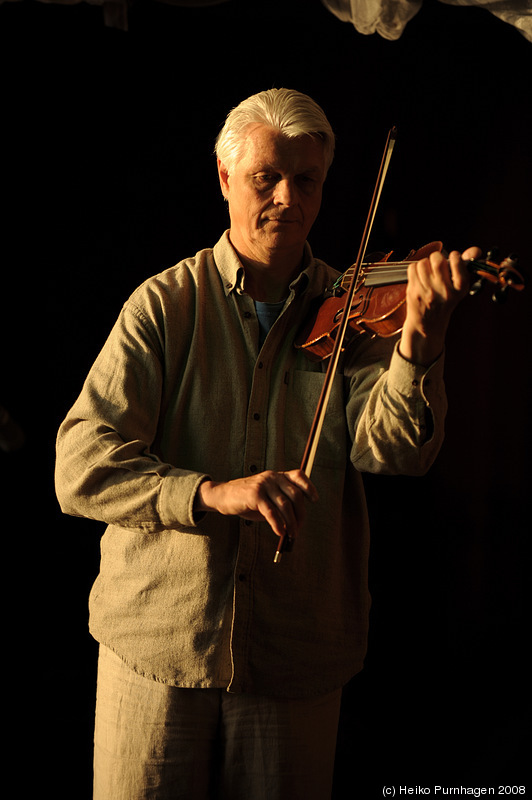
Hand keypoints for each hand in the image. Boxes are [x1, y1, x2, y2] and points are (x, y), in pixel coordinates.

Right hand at [194, 469, 317, 539]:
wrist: (223, 496)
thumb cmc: (248, 500)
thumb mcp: (267, 498)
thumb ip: (281, 504)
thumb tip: (296, 523)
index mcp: (277, 476)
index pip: (298, 476)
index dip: (309, 487)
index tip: (314, 499)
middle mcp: (272, 477)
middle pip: (295, 495)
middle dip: (300, 514)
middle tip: (298, 529)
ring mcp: (263, 484)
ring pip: (285, 505)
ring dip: (290, 523)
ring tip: (291, 534)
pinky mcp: (254, 494)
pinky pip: (271, 511)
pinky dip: (277, 524)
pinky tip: (279, 532)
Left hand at [399, 246, 480, 364]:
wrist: (428, 324)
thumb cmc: (444, 301)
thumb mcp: (459, 287)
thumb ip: (465, 266)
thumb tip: (476, 249)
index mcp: (460, 289)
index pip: (458, 263)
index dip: (455, 257)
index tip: (454, 258)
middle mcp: (444, 291)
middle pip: (437, 260)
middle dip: (436, 258)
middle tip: (437, 265)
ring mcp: (428, 292)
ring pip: (423, 263)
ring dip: (424, 265)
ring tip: (427, 274)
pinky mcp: (414, 292)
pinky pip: (412, 268)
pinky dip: (415, 270)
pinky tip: (419, 278)